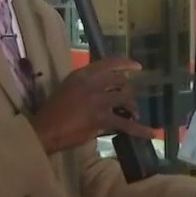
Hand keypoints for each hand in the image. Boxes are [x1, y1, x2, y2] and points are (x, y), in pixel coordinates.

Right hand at [32, 57, 154, 153]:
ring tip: (133, 114)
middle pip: (121, 82)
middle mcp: (91, 83)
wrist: (44, 129)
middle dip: (129, 92)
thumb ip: (86, 86)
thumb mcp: (68, 89)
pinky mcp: (101, 118)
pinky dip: (140, 129)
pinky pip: (126, 123)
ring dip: (132, 107)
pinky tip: (152, 133)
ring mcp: (97, 100)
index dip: (126, 63)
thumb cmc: (52, 112)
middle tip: (130, 100)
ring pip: (125, 99)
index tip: (138, 66)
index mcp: (82, 74)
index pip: (109, 63)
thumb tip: (105, 91)